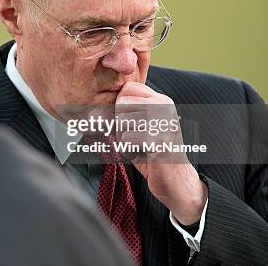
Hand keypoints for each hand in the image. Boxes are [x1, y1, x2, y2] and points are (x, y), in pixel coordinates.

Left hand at [115, 82, 207, 224]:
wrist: (175, 179)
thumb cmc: (150, 152)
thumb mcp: (133, 129)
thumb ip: (116, 117)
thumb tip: (92, 114)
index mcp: (161, 100)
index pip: (127, 88)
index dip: (120, 105)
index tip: (131, 121)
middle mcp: (165, 106)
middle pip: (122, 103)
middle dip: (121, 122)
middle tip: (136, 136)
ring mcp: (163, 121)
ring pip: (122, 120)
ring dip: (124, 137)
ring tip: (141, 145)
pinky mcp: (159, 140)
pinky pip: (126, 138)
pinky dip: (128, 149)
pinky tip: (143, 153)